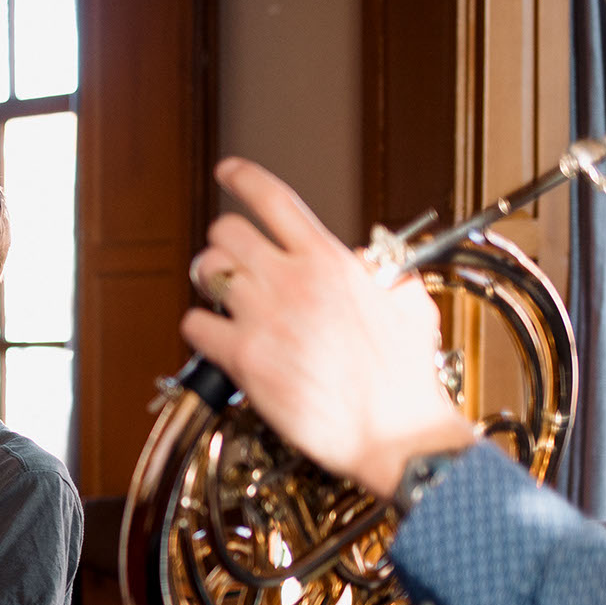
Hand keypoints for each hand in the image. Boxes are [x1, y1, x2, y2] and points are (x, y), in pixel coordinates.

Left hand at [182, 158, 476, 497]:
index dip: (243, 177)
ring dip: (207, 282)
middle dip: (223, 243)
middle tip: (229, 260)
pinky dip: (198, 330)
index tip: (228, 172)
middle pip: (226, 230)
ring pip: (206, 272)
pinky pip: (195, 325)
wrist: (395, 432)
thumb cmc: (405, 379)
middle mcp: (292, 281)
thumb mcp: (410, 306)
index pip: (274, 198)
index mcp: (329, 261)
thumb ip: (386, 274)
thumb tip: (374, 261)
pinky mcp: (244, 359)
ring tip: (220, 297)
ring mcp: (264, 318)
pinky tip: (214, 340)